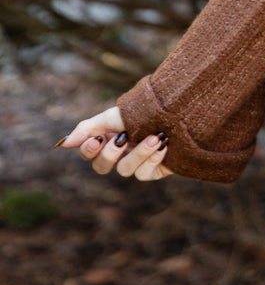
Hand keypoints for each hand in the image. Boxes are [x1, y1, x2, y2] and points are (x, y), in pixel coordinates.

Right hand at [57, 108, 174, 180]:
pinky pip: (144, 173)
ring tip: (155, 138)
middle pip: (101, 167)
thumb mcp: (115, 115)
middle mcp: (120, 153)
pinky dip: (153, 159)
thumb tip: (64, 145)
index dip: (89, 150)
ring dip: (138, 154)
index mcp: (109, 138)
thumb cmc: (146, 110)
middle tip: (123, 139)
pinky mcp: (153, 170)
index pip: (89, 153)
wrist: (181, 111)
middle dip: (110, 154)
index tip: (98, 139)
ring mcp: (136, 163)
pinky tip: (164, 146)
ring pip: (124, 170)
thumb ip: (89, 129)